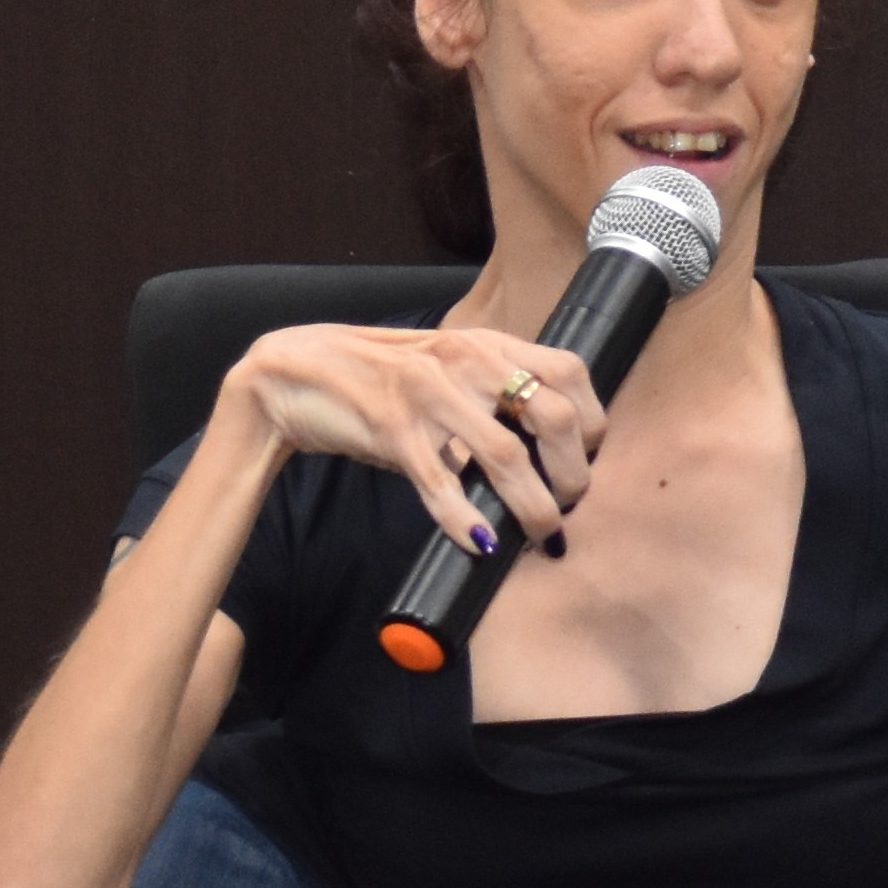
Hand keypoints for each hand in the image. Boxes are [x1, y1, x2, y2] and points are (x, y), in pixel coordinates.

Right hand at [221, 323, 601, 562]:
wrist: (296, 374)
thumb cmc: (378, 380)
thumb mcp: (443, 370)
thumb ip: (488, 395)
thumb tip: (539, 453)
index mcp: (485, 344)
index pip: (569, 370)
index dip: (592, 419)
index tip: (589, 458)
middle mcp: (465, 362)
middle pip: (552, 416)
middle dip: (572, 471)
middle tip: (569, 505)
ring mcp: (430, 395)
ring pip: (506, 456)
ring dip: (532, 506)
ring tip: (542, 535)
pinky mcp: (394, 430)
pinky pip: (441, 483)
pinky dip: (464, 519)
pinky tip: (479, 543)